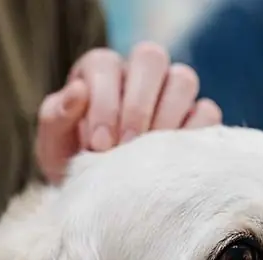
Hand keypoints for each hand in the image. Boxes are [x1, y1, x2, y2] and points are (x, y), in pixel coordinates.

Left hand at [35, 42, 222, 183]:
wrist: (104, 199)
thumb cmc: (76, 166)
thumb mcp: (54, 147)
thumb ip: (57, 117)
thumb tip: (77, 91)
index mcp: (101, 72)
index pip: (106, 64)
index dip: (104, 102)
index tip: (97, 145)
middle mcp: (138, 75)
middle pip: (151, 58)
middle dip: (137, 104)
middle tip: (125, 147)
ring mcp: (171, 94)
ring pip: (183, 80)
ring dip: (167, 116)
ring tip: (149, 154)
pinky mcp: (197, 119)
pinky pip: (207, 112)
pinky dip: (193, 133)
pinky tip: (172, 160)